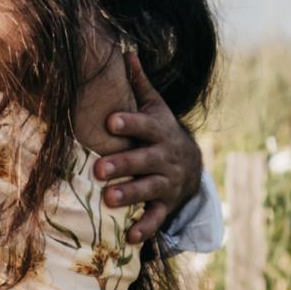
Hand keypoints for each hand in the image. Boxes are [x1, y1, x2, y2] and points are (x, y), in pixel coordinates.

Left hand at [93, 46, 203, 241]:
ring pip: (149, 189)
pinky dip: (145, 229)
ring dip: (129, 195)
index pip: (145, 126)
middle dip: (123, 165)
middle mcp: (165, 157)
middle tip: (98, 170)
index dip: (129, 123)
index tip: (110, 121)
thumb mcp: (155, 108)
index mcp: (159, 131)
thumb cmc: (160, 133)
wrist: (192, 167)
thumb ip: (139, 85)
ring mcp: (167, 183)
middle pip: (144, 161)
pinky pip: (157, 218)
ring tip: (108, 200)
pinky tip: (129, 238)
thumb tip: (125, 51)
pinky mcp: (167, 205)